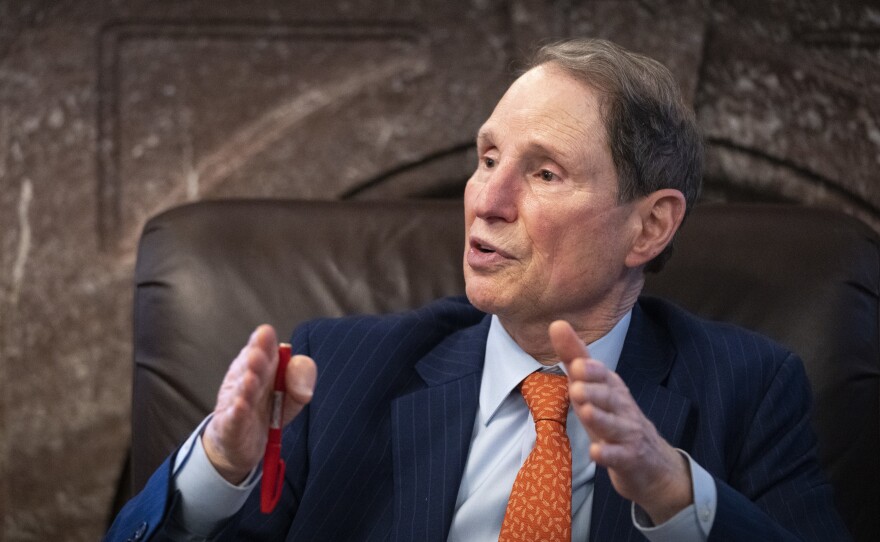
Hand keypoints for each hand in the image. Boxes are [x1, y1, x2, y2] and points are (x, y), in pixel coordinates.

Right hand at [202, 325, 316, 483]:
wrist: (245, 443)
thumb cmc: (271, 410)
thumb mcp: (294, 393)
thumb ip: (302, 379)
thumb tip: (304, 390)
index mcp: (261, 365)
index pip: (262, 348)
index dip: (263, 342)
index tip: (266, 332)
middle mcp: (245, 379)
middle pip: (251, 368)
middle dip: (255, 361)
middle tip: (258, 354)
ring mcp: (235, 403)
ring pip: (241, 392)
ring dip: (246, 385)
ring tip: (251, 378)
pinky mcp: (230, 427)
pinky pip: (234, 418)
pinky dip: (237, 412)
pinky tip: (240, 405)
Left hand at [549, 320, 691, 523]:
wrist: (652, 463)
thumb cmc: (616, 418)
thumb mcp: (594, 387)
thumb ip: (576, 358)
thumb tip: (556, 324)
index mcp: (612, 388)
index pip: (603, 376)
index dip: (592, 370)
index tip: (578, 364)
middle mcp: (622, 407)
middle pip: (609, 398)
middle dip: (594, 391)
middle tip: (577, 387)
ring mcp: (628, 433)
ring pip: (614, 425)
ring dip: (599, 418)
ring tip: (585, 412)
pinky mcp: (629, 458)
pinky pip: (618, 456)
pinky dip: (607, 454)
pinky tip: (596, 452)